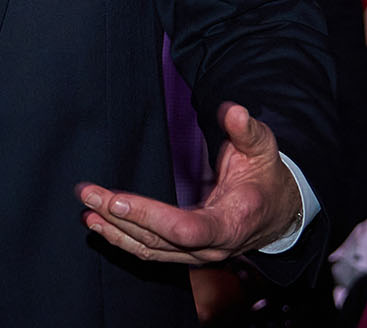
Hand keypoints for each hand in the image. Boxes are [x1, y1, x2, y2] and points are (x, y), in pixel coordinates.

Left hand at [78, 103, 301, 263]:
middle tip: (88, 193)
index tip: (117, 199)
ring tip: (86, 210)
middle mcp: (213, 247)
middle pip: (159, 239)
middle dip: (118, 216)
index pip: (186, 229)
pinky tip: (101, 224)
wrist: (279, 211)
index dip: (150, 216)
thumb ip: (246, 130)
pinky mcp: (186, 253)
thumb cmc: (267, 176)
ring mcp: (198, 255)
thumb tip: (233, 111)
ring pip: (150, 249)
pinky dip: (123, 239)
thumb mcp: (263, 149)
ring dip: (114, 231)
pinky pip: (151, 250)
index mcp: (232, 222)